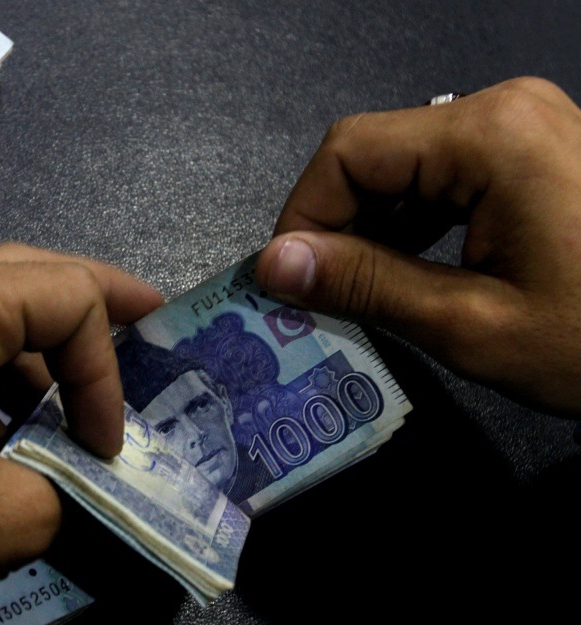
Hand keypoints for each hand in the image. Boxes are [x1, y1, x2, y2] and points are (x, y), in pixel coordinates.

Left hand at [0, 243, 162, 624]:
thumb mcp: (16, 513)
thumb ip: (77, 476)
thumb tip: (90, 469)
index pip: (68, 295)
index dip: (108, 367)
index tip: (109, 444)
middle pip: (23, 273)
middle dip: (89, 308)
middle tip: (147, 327)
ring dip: (35, 347)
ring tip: (78, 398)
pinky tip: (10, 419)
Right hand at [256, 77, 580, 417]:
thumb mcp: (471, 324)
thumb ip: (364, 285)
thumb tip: (276, 265)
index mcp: (491, 135)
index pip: (348, 152)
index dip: (302, 218)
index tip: (287, 282)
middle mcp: (507, 110)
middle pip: (376, 153)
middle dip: (337, 226)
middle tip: (321, 297)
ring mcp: (528, 125)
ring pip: (407, 165)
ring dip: (374, 229)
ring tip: (364, 294)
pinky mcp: (538, 150)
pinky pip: (448, 174)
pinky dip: (416, 223)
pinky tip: (410, 274)